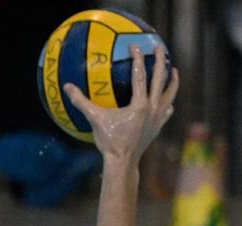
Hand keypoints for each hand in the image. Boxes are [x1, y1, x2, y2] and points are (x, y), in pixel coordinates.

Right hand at [64, 45, 178, 160]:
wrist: (123, 162)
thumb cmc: (109, 141)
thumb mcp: (95, 119)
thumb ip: (81, 102)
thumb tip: (67, 87)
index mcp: (139, 104)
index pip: (140, 75)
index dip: (137, 58)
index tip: (135, 46)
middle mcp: (152, 109)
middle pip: (160, 79)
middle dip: (161, 61)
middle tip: (160, 48)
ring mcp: (158, 118)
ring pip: (169, 94)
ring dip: (172, 81)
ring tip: (175, 70)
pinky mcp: (158, 127)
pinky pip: (167, 111)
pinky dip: (168, 103)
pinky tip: (168, 101)